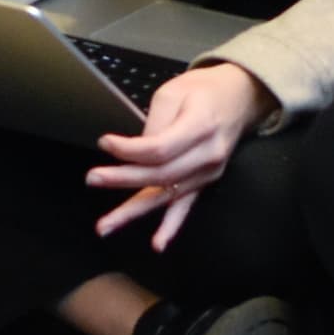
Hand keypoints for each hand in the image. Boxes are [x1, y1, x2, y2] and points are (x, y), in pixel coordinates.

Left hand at [88, 61, 267, 249]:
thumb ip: (155, 124)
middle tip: (93, 178)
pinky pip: (186, 206)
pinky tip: (157, 244)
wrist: (241, 96)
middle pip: (160, 174)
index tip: (104, 142)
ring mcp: (208, 172)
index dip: (129, 149)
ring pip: (166, 195)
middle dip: (123, 179)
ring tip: (105, 226)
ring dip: (134, 211)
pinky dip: (171, 227)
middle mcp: (207, 155)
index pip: (159, 148)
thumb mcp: (175, 92)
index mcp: (201, 127)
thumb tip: (133, 152)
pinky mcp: (205, 181)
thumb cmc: (205, 90)